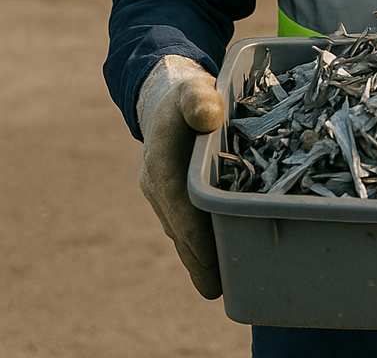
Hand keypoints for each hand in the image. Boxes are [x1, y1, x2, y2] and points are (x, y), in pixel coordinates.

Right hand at [137, 55, 225, 298]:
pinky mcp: (172, 195)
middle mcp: (157, 182)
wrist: (164, 95)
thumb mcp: (194, 89)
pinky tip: (215, 259)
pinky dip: (197, 242)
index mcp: (161, 160)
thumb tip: (209, 115)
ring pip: (180, 229)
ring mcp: (162, 192)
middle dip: (196, 257)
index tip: (209, 255)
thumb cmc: (186, 92)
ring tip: (219, 284)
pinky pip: (184, 223)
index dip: (193, 230)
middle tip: (217, 289)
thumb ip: (199, 100)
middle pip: (177, 226)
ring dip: (197, 255)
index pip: (177, 201)